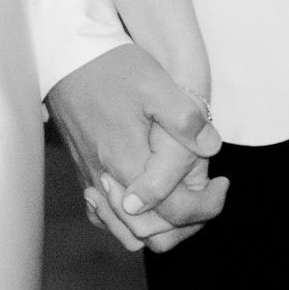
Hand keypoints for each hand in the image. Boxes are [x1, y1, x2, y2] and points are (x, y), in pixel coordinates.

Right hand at [45, 43, 226, 250]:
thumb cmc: (112, 67)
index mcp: (128, 162)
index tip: (222, 183)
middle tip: (207, 194)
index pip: (174, 212)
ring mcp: (91, 179)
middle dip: (186, 223)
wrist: (66, 56)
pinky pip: (105, 217)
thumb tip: (210, 147)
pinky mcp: (82, 173)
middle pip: (151, 233)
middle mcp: (106, 179)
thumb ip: (185, 120)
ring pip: (126, 232)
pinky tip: (146, 198)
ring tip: (182, 199)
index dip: (207, 206)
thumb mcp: (156, 85)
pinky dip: (128, 220)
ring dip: (158, 226)